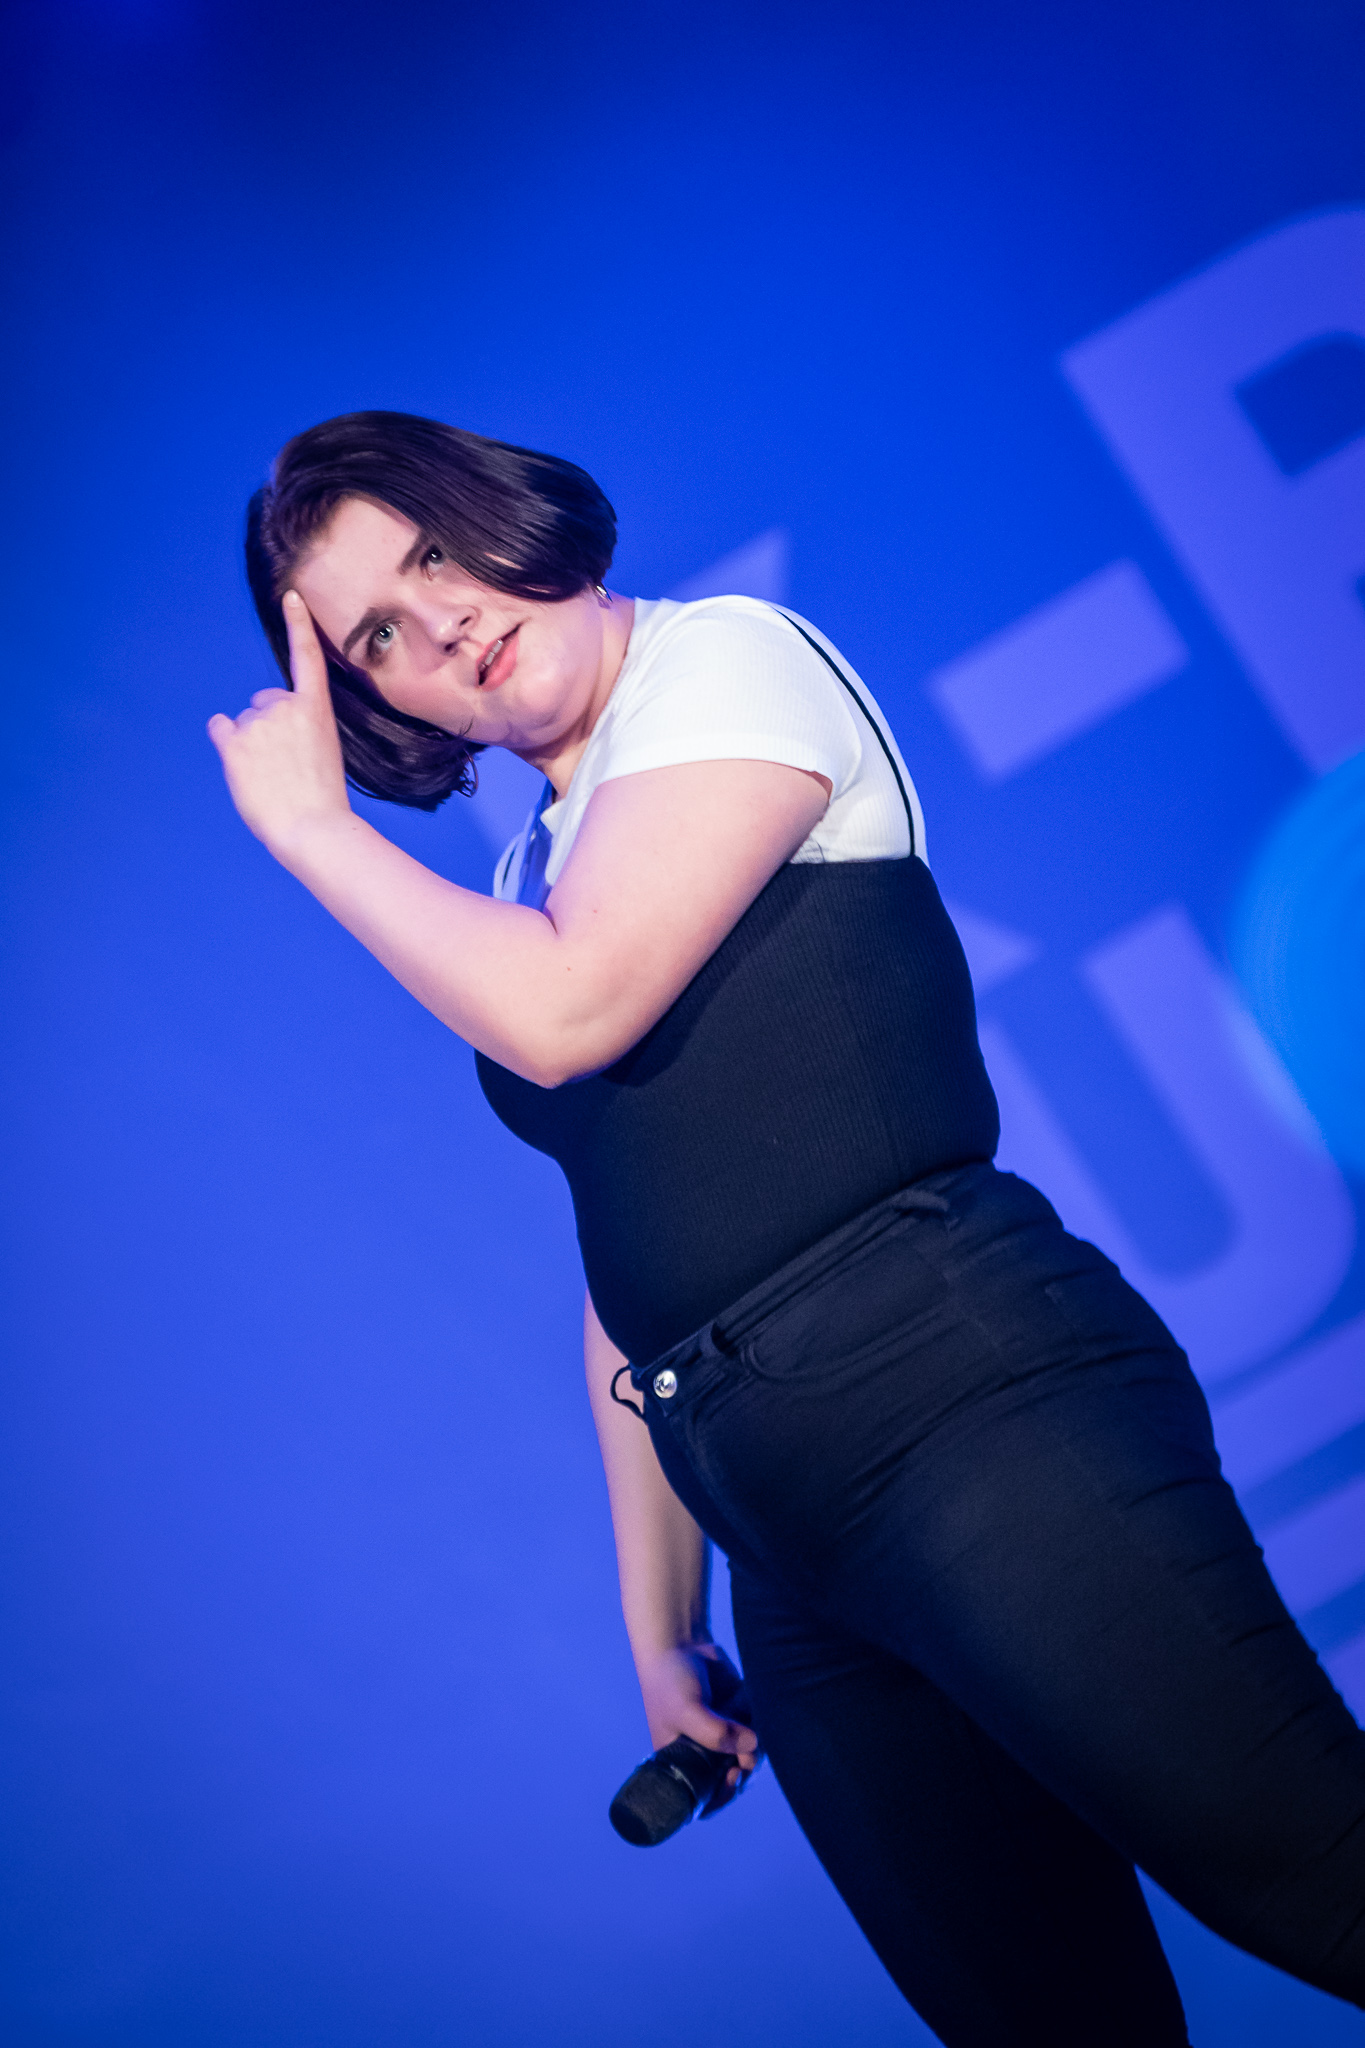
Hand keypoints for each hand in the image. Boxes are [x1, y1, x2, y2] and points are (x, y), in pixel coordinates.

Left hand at [207, 591, 350, 854]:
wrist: (312, 826)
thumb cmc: (322, 799)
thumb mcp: (323, 751)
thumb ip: (299, 728)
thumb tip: (260, 723)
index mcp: (316, 708)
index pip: (306, 656)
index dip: (299, 624)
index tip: (291, 595)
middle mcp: (284, 705)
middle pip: (265, 701)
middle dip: (269, 725)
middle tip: (285, 764)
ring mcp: (257, 722)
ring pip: (244, 721)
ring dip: (251, 743)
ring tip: (270, 776)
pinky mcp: (233, 742)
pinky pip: (221, 728)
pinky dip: (226, 741)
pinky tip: (243, 766)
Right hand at [638, 1643, 759, 1793]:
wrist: (683, 1642)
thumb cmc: (671, 1680)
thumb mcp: (687, 1710)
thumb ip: (716, 1733)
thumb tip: (752, 1744)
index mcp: (682, 1765)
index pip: (704, 1802)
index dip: (722, 1799)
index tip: (732, 1777)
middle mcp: (705, 1757)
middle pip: (734, 1784)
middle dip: (744, 1773)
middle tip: (742, 1757)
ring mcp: (725, 1739)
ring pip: (752, 1761)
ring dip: (754, 1747)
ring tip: (742, 1719)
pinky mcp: (741, 1720)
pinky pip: (760, 1734)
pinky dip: (757, 1722)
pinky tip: (742, 1701)